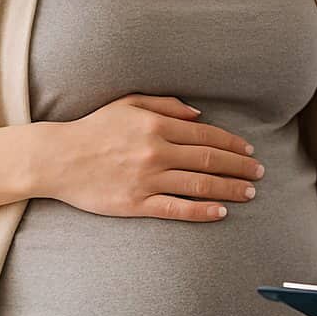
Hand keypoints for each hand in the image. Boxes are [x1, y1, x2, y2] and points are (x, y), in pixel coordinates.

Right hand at [37, 94, 263, 221]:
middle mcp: (155, 152)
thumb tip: (199, 115)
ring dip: (229, 189)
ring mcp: (146, 179)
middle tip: (259, 173)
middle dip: (239, 167)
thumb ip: (166, 105)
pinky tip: (220, 212)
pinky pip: (176, 209)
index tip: (249, 151)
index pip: (206, 135)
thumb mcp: (128, 103)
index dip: (232, 144)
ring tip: (249, 193)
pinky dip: (201, 211)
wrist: (57, 159)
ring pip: (199, 185)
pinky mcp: (135, 203)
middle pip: (209, 160)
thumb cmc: (93, 128)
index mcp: (156, 126)